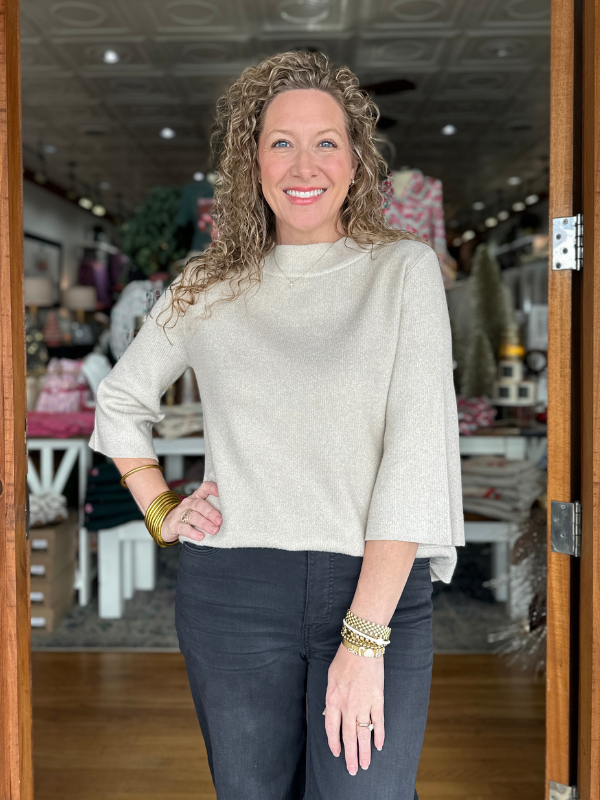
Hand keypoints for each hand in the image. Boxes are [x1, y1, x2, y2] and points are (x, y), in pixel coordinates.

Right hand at [161, 481, 221, 543]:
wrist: (167, 524)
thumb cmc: (190, 516)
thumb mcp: (200, 509)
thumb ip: (213, 508)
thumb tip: (233, 513)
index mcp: (197, 497)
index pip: (205, 487)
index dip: (213, 488)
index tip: (222, 493)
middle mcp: (189, 503)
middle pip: (199, 504)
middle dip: (211, 512)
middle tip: (220, 520)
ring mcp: (180, 513)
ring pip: (193, 516)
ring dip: (205, 523)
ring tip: (215, 530)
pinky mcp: (174, 525)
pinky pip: (183, 528)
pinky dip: (192, 532)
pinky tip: (200, 537)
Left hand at [324, 643, 384, 774]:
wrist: (361, 647)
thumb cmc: (344, 660)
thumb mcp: (330, 679)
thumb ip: (330, 699)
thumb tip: (330, 714)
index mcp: (333, 700)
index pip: (332, 729)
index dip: (334, 743)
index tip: (337, 754)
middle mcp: (347, 706)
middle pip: (348, 737)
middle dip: (350, 756)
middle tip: (353, 770)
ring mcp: (363, 705)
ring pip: (363, 734)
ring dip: (364, 751)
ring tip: (366, 765)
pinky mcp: (377, 700)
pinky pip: (378, 722)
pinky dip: (379, 735)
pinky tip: (379, 745)